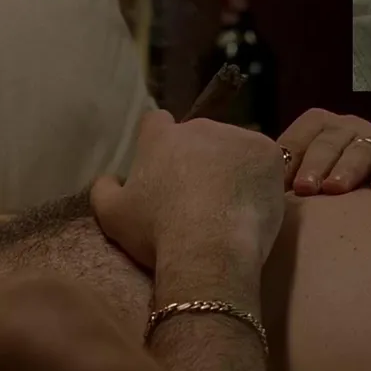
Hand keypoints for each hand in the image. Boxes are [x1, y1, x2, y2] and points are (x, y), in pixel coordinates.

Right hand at [90, 110, 285, 270]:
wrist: (209, 249)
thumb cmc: (156, 232)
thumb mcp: (111, 216)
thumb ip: (102, 189)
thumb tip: (108, 178)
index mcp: (159, 138)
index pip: (156, 122)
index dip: (158, 140)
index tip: (164, 165)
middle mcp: (197, 127)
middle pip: (197, 135)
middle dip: (198, 157)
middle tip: (199, 194)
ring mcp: (236, 136)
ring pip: (232, 146)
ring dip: (229, 165)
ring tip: (228, 202)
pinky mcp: (267, 152)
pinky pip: (261, 159)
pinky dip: (257, 176)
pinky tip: (250, 202)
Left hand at [278, 108, 370, 195]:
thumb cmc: (324, 189)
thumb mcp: (300, 180)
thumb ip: (281, 180)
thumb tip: (259, 193)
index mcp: (314, 127)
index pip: (297, 140)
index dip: (288, 162)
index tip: (280, 184)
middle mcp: (343, 127)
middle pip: (326, 144)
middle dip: (314, 166)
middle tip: (305, 188)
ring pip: (359, 150)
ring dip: (346, 169)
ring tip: (335, 189)